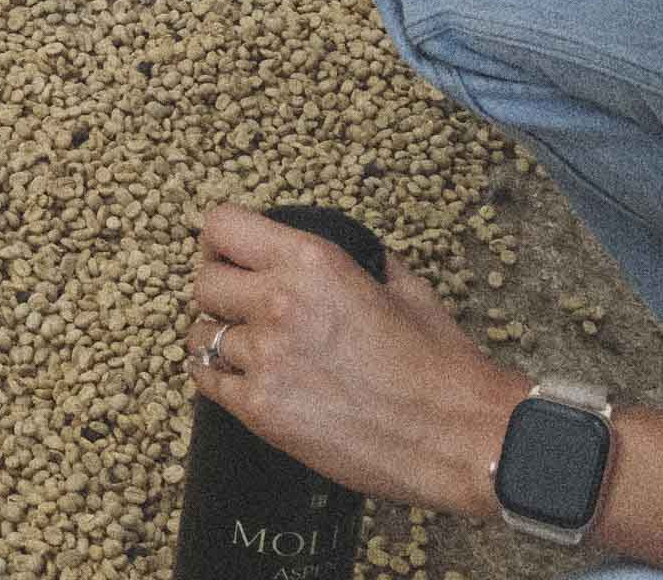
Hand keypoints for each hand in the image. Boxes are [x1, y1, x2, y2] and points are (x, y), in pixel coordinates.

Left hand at [183, 205, 529, 517]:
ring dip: (221, 341)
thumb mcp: (407, 291)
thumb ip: (366, 265)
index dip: (218, 242)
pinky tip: (244, 380)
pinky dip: (220, 380)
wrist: (461, 436)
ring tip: (251, 351)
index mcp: (312, 262)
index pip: (222, 227)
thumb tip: (353, 256)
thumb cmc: (442, 368)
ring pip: (202, 335)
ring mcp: (266, 357)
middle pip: (203, 282)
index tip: (225, 256)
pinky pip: (207, 382)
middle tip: (240, 308)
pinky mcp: (260, 409)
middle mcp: (279, 301)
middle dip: (219, 294)